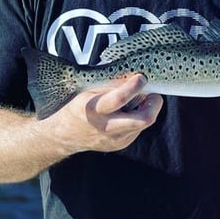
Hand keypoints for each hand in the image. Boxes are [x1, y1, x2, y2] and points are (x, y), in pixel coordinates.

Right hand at [48, 73, 163, 152]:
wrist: (64, 135)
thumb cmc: (78, 106)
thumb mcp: (88, 90)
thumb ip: (111, 84)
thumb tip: (134, 74)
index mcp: (93, 110)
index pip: (118, 99)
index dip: (133, 87)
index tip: (142, 77)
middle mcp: (106, 128)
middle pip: (143, 119)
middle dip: (154, 105)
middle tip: (154, 93)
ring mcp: (115, 140)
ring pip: (143, 123)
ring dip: (147, 109)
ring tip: (140, 100)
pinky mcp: (120, 144)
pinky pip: (137, 128)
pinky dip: (138, 117)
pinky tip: (130, 111)